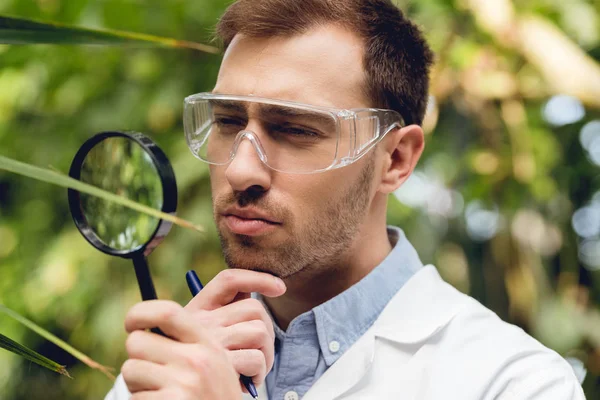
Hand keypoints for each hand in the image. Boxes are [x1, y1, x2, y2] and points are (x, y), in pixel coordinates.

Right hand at [122, 270, 285, 398]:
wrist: (171, 393)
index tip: (279, 287)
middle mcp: (201, 321)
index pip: (229, 280)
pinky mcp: (221, 365)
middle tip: (262, 349)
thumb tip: (251, 293)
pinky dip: (259, 373)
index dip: (257, 278)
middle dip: (268, 329)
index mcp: (195, 309)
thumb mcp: (193, 334)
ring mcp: (211, 342)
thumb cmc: (188, 366)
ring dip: (267, 354)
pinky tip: (248, 381)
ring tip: (256, 368)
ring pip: (260, 332)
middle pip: (254, 308)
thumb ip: (219, 313)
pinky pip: (256, 359)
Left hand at [122, 303, 239, 398]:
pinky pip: (134, 397)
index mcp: (207, 343)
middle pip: (137, 341)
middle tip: (153, 372)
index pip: (167, 312)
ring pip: (130, 369)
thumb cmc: (213, 394)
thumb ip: (187, 341)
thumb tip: (141, 328)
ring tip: (162, 392)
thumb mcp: (214, 362)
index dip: (140, 312)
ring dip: (138, 383)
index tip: (132, 323)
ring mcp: (182, 385)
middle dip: (138, 357)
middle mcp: (196, 361)